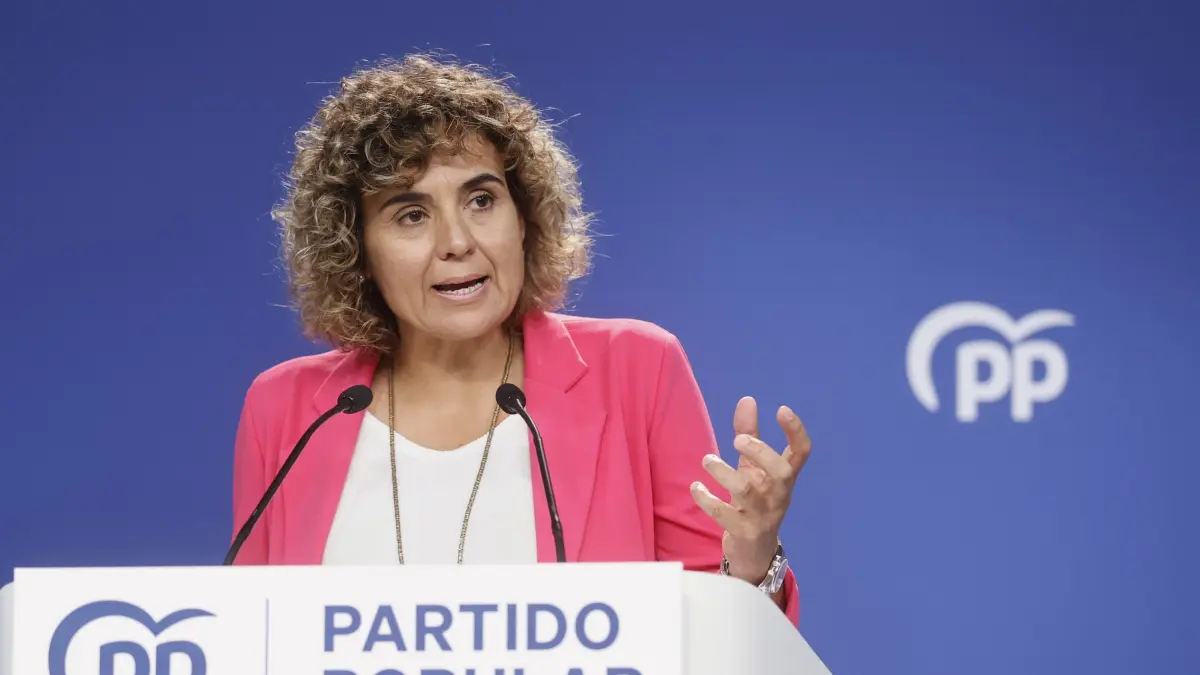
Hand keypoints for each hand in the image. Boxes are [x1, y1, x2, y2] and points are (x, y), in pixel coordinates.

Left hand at [690, 396, 811, 584]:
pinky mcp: (744, 532)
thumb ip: (750, 434)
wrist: (754, 552)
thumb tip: (747, 399)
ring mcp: (763, 516)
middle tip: (736, 440)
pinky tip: (697, 487)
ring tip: (707, 460)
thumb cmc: (755, 501)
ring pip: (747, 491)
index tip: (781, 409)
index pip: (802, 452)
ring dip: (724, 472)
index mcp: (784, 478)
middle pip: (781, 471)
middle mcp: (778, 495)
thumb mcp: (753, 468)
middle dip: (760, 452)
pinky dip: (706, 499)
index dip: (796, 431)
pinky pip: (724, 514)